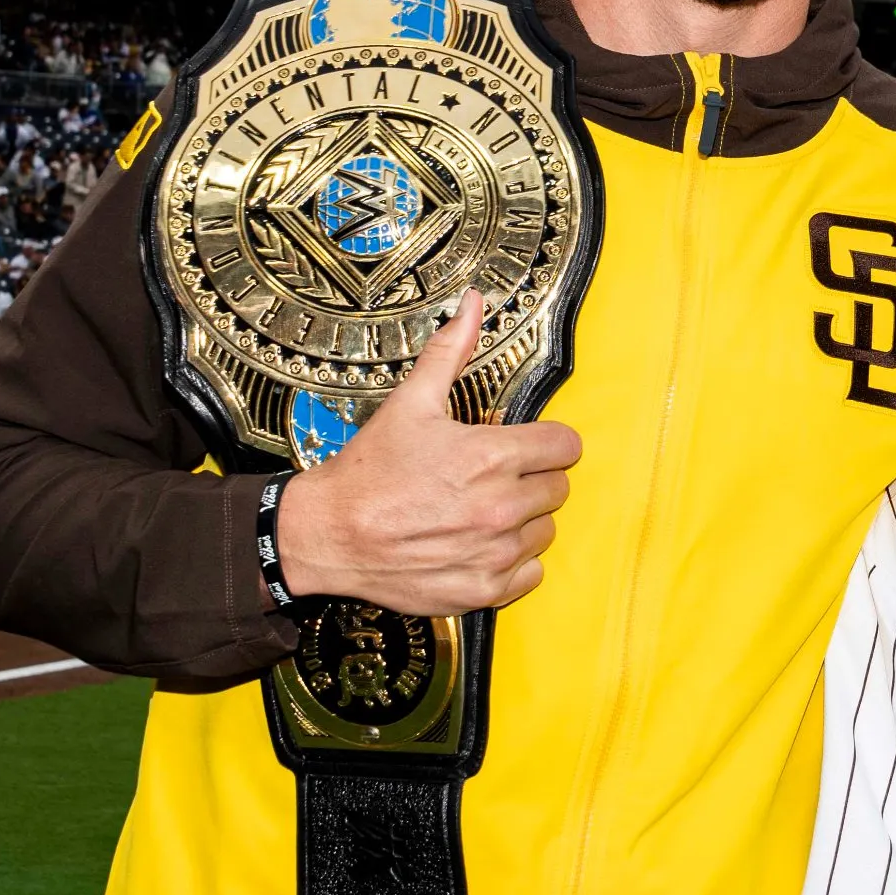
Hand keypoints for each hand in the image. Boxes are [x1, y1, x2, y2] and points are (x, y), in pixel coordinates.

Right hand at [271, 290, 580, 616]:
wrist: (329, 534)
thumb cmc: (368, 471)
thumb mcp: (411, 403)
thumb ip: (451, 351)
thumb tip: (474, 304)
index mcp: (493, 457)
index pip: (566, 446)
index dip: (546, 441)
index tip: (525, 446)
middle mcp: (501, 507)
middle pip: (558, 488)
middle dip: (532, 479)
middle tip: (493, 479)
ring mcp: (494, 553)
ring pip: (544, 531)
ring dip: (523, 522)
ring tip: (481, 512)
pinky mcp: (483, 590)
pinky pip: (529, 574)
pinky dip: (511, 563)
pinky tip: (478, 545)